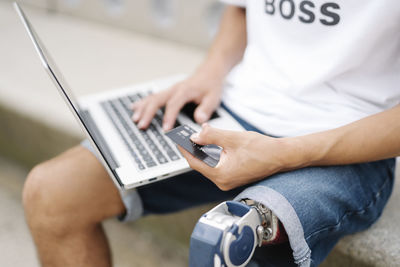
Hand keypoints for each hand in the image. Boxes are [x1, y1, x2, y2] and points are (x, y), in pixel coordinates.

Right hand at [131, 72, 223, 130]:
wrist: (209, 73)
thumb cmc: (211, 85)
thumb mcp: (213, 98)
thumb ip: (206, 109)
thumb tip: (199, 120)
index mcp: (185, 91)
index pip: (174, 104)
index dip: (168, 116)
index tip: (165, 129)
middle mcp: (175, 89)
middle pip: (157, 100)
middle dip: (148, 113)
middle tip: (142, 125)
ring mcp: (170, 90)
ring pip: (152, 98)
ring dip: (143, 108)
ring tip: (135, 119)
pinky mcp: (168, 92)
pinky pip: (153, 97)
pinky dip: (143, 103)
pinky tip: (134, 108)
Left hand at [178, 124, 301, 190]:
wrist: (281, 156)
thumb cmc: (261, 148)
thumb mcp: (232, 138)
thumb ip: (211, 136)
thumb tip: (195, 136)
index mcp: (221, 175)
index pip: (195, 162)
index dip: (185, 150)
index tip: (177, 140)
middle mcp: (223, 182)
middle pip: (201, 165)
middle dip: (194, 150)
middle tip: (186, 136)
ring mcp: (228, 181)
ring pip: (209, 166)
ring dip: (203, 152)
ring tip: (196, 138)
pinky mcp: (233, 178)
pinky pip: (217, 167)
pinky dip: (212, 156)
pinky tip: (210, 145)